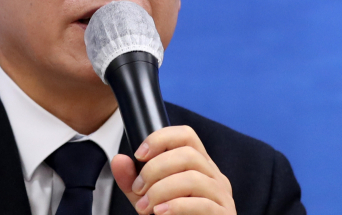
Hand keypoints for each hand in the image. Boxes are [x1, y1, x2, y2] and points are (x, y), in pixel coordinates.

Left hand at [111, 126, 236, 214]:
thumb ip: (132, 181)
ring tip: (145, 207)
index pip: (186, 135)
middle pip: (188, 154)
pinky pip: (201, 204)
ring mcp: (222, 196)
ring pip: (193, 178)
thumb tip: (119, 159)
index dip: (161, 138)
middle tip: (139, 189)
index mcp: (199, 165)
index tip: (139, 155)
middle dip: (155, 169)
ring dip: (161, 190)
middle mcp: (214, 175)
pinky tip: (161, 213)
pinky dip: (176, 207)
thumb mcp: (146, 199)